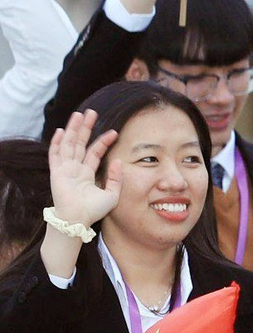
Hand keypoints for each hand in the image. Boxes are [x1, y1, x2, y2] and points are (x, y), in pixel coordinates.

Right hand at [48, 110, 120, 227]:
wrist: (78, 220)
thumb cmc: (93, 211)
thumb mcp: (112, 194)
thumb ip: (115, 178)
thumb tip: (117, 161)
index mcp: (86, 174)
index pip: (94, 152)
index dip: (103, 141)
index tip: (114, 132)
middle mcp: (74, 169)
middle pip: (80, 143)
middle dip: (85, 128)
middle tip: (91, 112)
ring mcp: (64, 169)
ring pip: (68, 144)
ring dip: (73, 129)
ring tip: (79, 114)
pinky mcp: (56, 172)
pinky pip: (55, 154)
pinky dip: (57, 142)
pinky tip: (61, 130)